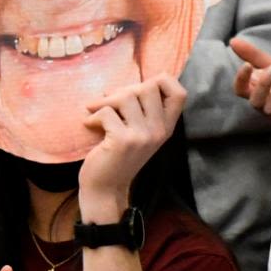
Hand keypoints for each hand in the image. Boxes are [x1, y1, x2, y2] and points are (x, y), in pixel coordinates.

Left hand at [75, 75, 184, 214]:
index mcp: (166, 127)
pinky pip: (107, 112)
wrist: (106, 189)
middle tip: (108, 103)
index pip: (180, 93)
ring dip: (106, 101)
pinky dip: (93, 116)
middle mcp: (159, 130)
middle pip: (150, 86)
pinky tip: (90, 125)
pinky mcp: (123, 140)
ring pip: (127, 95)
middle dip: (124, 90)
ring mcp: (143, 136)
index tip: (141, 88)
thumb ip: (141, 111)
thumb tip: (128, 84)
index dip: (162, 81)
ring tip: (96, 112)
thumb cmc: (118, 157)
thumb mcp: (138, 133)